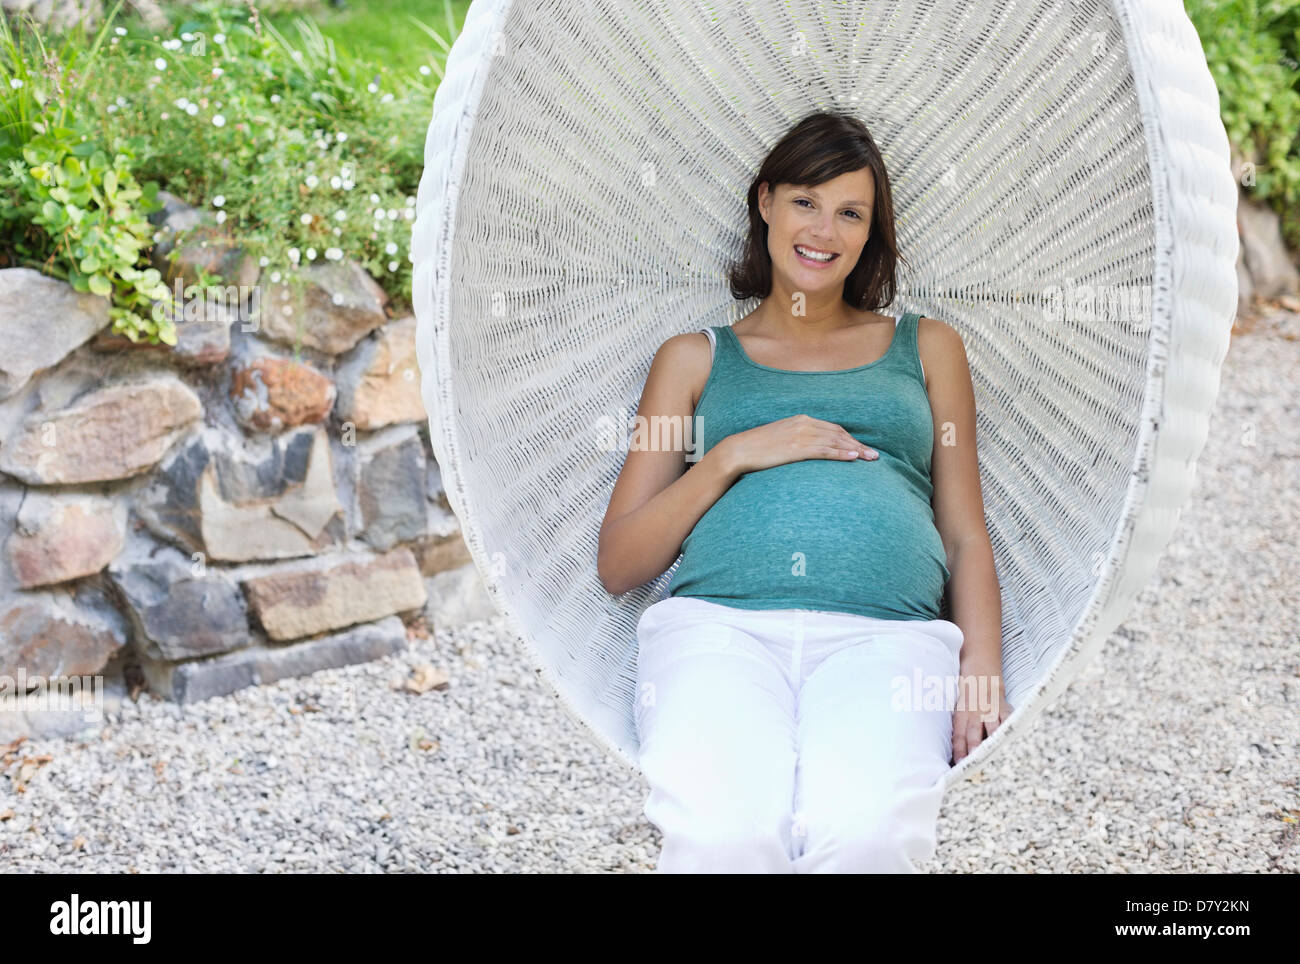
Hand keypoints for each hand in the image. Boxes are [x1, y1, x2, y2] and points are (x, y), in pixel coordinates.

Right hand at [718, 413, 878, 475]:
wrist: (739, 450)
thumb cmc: (758, 447)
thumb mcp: (780, 438)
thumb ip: (796, 439)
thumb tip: (807, 449)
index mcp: (801, 419)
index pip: (833, 428)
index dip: (850, 438)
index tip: (861, 448)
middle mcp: (804, 424)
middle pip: (839, 434)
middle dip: (858, 444)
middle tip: (874, 455)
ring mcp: (801, 435)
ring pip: (835, 442)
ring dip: (856, 450)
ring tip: (870, 458)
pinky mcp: (797, 448)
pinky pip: (824, 451)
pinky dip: (841, 454)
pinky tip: (853, 458)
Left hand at [951, 660, 1013, 764]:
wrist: (978, 659)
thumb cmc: (967, 685)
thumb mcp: (958, 701)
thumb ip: (960, 720)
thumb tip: (959, 744)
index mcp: (961, 711)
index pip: (958, 733)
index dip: (958, 749)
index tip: (957, 763)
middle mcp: (974, 709)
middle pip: (973, 731)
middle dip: (973, 747)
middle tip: (974, 761)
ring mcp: (989, 704)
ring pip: (990, 725)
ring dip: (992, 739)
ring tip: (993, 753)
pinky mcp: (1002, 699)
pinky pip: (1007, 713)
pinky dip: (1010, 724)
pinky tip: (1012, 734)